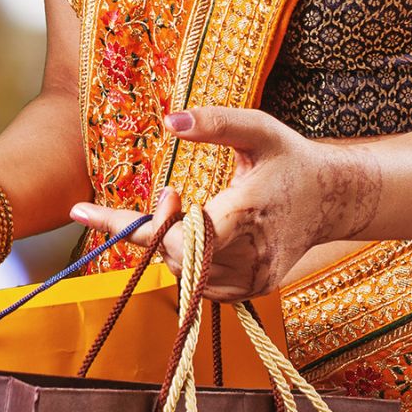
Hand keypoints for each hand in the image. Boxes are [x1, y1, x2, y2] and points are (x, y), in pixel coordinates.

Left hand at [68, 107, 377, 301]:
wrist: (332, 198)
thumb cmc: (290, 158)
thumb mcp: (257, 129)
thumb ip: (215, 123)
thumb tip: (169, 122)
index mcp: (246, 216)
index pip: (171, 231)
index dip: (125, 224)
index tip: (79, 210)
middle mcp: (250, 256)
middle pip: (172, 253)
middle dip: (159, 225)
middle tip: (174, 194)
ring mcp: (252, 279)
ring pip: (183, 271)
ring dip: (173, 244)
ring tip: (200, 211)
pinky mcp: (253, 289)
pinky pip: (201, 282)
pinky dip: (191, 260)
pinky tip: (209, 235)